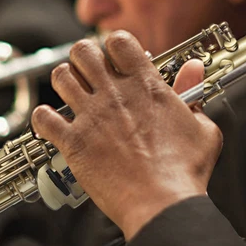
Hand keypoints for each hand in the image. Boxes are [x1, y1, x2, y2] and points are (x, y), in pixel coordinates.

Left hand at [31, 31, 221, 240]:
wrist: (162, 204)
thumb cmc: (184, 172)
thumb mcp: (203, 128)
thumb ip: (193, 94)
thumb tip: (193, 72)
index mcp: (145, 86)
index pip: (118, 41)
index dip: (114, 46)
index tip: (116, 59)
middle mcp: (114, 94)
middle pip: (82, 51)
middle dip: (83, 58)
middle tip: (89, 73)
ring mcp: (91, 116)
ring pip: (60, 77)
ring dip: (64, 82)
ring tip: (71, 94)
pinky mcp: (74, 142)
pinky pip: (42, 117)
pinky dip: (43, 119)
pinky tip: (53, 124)